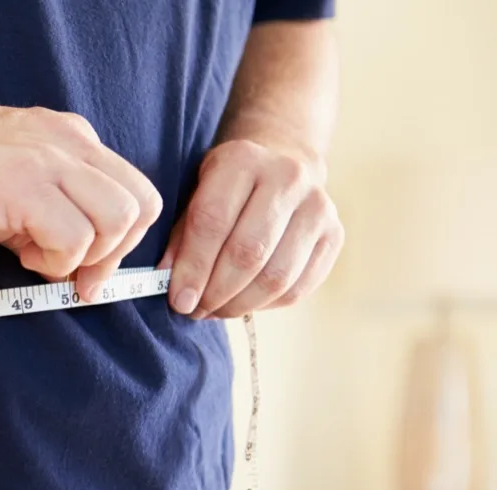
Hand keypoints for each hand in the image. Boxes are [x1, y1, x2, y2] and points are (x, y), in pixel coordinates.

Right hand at [0, 88, 161, 300]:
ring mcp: (48, 162)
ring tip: (36, 259)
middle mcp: (69, 144)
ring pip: (117, 220)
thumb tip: (70, 261)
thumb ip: (45, 209)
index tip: (86, 270)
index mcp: (69, 139)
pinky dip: (54, 262)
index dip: (122, 241)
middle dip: (114, 255)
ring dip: (84, 257)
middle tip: (74, 278)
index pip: (134, 191)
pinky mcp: (22, 186)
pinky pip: (74, 238)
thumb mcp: (8, 180)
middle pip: (140, 205)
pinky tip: (18, 256)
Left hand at [162, 138, 344, 318]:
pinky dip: (265, 305)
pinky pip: (298, 288)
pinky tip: (243, 303)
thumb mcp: (195, 195)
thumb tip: (175, 289)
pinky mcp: (335, 235)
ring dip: (239, 305)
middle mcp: (287, 177)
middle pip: (248, 253)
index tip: (179, 300)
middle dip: (215, 292)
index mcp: (242, 160)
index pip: (212, 222)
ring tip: (216, 310)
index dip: (193, 268)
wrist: (282, 165)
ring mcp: (318, 206)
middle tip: (195, 310)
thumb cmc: (227, 190)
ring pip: (276, 277)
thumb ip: (181, 238)